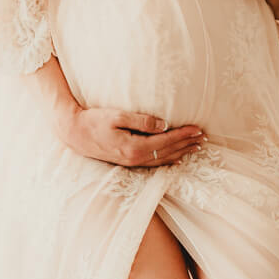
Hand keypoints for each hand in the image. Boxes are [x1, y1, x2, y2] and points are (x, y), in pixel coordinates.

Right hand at [62, 107, 204, 167]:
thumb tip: (164, 125)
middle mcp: (135, 158)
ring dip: (181, 153)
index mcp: (134, 147)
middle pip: (168, 152)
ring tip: (196, 147)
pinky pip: (154, 163)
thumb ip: (141, 120)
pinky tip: (177, 159)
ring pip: (163, 159)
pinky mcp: (128, 161)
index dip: (184, 135)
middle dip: (187, 144)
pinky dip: (168, 160)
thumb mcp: (117, 115)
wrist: (74, 133)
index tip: (198, 129)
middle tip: (204, 138)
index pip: (166, 141)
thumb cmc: (93, 121)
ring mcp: (131, 162)